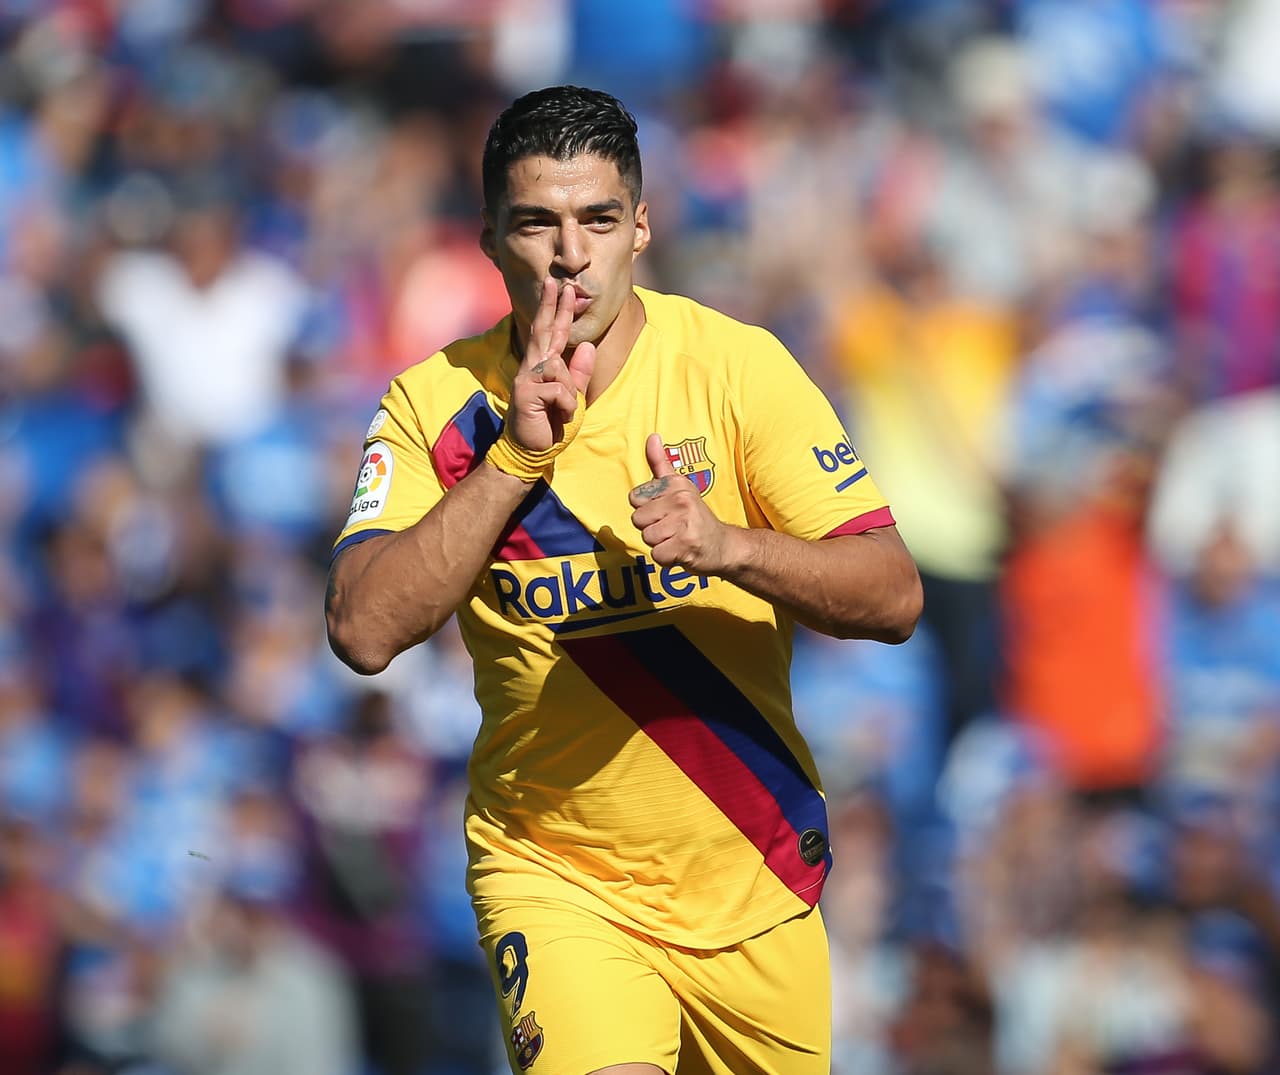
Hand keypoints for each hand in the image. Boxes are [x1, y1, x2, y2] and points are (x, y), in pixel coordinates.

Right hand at [507, 278, 595, 451]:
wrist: (532, 451)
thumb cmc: (550, 424)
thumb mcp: (572, 398)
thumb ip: (579, 374)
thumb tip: (588, 347)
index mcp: (543, 366)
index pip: (552, 333)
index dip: (558, 310)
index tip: (562, 287)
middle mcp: (532, 367)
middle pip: (544, 331)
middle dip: (552, 306)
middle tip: (558, 282)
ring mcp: (526, 379)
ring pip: (560, 368)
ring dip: (569, 393)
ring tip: (562, 412)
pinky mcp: (525, 393)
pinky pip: (559, 390)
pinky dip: (565, 407)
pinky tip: (558, 417)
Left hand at [629, 433, 737, 572]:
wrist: (725, 546)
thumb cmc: (695, 517)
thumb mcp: (680, 487)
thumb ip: (660, 464)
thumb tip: (652, 437)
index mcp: (676, 484)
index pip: (635, 498)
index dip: (647, 510)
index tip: (665, 511)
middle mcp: (681, 500)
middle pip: (638, 520)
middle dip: (651, 529)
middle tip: (672, 529)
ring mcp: (684, 523)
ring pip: (647, 538)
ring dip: (659, 544)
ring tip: (676, 539)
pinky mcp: (686, 545)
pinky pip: (657, 555)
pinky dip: (667, 559)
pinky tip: (680, 552)